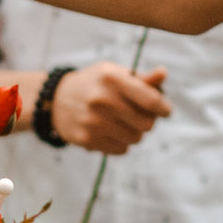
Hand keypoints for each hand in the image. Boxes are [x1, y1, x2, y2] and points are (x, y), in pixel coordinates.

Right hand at [53, 62, 171, 153]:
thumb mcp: (113, 73)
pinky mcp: (88, 139)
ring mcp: (93, 121)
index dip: (163, 108)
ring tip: (124, 123)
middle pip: (146, 123)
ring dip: (135, 133)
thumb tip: (163, 73)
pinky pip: (121, 149)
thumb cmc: (94, 84)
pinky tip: (111, 131)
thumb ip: (141, 78)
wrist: (56, 100)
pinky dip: (122, 143)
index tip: (165, 111)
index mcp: (111, 78)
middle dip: (148, 121)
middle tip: (140, 115)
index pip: (150, 100)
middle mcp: (102, 100)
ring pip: (135, 138)